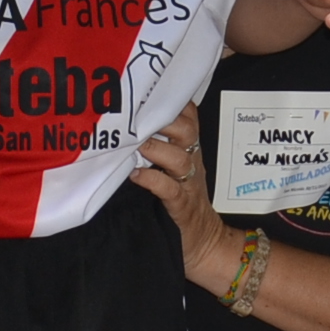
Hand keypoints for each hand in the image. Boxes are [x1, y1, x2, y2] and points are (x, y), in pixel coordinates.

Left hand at [130, 111, 241, 292]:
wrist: (205, 243)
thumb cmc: (180, 201)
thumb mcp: (173, 169)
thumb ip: (158, 145)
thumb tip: (125, 123)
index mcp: (189, 149)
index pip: (187, 115)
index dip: (170, 99)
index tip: (146, 87)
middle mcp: (191, 161)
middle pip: (186, 129)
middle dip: (164, 117)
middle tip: (136, 112)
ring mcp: (188, 183)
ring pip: (178, 156)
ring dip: (155, 147)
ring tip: (134, 142)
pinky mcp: (181, 206)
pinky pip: (169, 189)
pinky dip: (152, 180)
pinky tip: (136, 174)